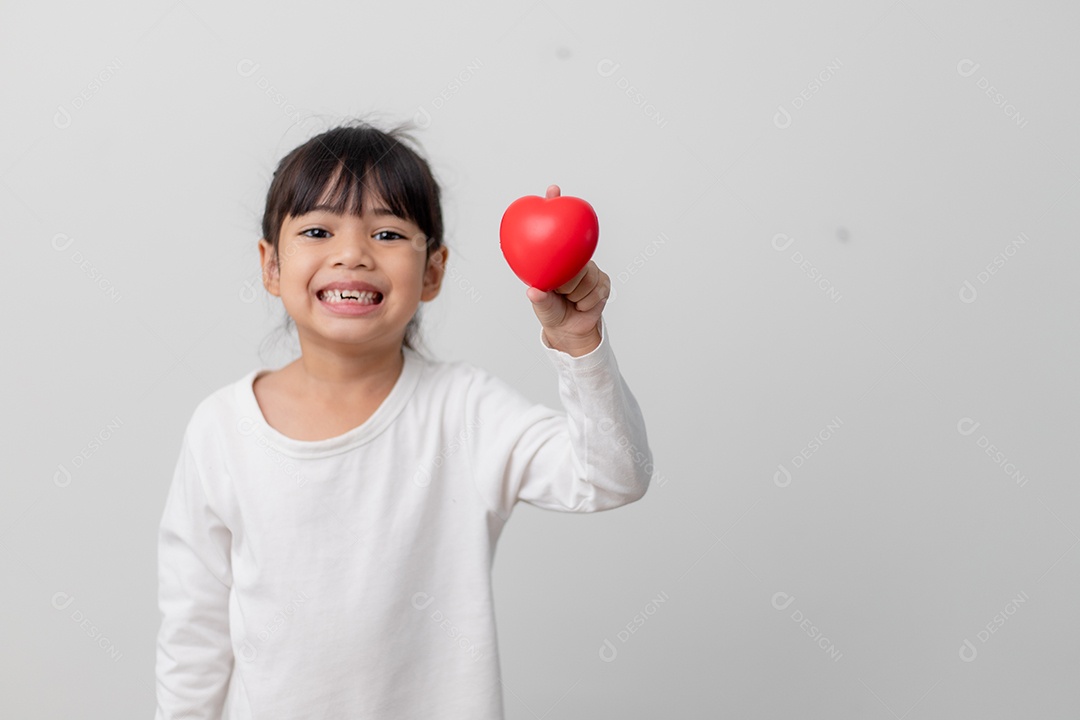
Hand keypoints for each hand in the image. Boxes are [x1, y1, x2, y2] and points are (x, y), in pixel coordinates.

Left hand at [526, 185, 609, 356]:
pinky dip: (587, 301)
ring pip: (587, 276)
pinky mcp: (604, 281)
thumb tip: (534, 291)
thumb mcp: (542, 306)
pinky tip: (582, 304)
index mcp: (558, 259)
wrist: (572, 331)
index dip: (555, 205)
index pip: (556, 228)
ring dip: (577, 294)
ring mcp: (591, 269)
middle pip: (576, 261)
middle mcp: (575, 260)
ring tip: (571, 300)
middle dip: (568, 281)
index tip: (554, 190)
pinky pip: (597, 289)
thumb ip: (540, 300)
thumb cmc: (552, 313)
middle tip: (561, 293)